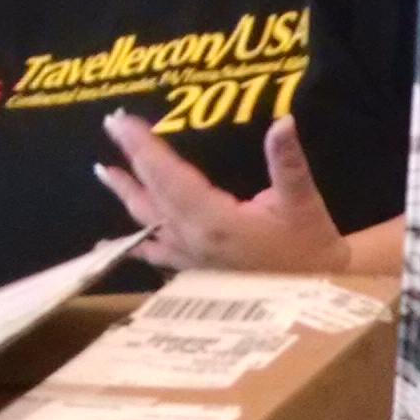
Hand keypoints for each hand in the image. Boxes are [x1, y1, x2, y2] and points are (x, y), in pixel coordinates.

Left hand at [95, 112, 352, 273]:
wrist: (315, 298)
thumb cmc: (310, 250)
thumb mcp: (304, 204)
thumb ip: (288, 163)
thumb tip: (283, 122)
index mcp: (214, 222)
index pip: (169, 177)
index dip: (144, 148)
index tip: (121, 122)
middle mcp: (192, 240)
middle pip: (153, 193)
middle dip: (132, 158)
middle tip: (111, 126)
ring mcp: (188, 259)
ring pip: (148, 221)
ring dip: (126, 193)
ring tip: (103, 171)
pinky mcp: (193, 271)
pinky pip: (155, 252)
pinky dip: (134, 243)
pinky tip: (113, 243)